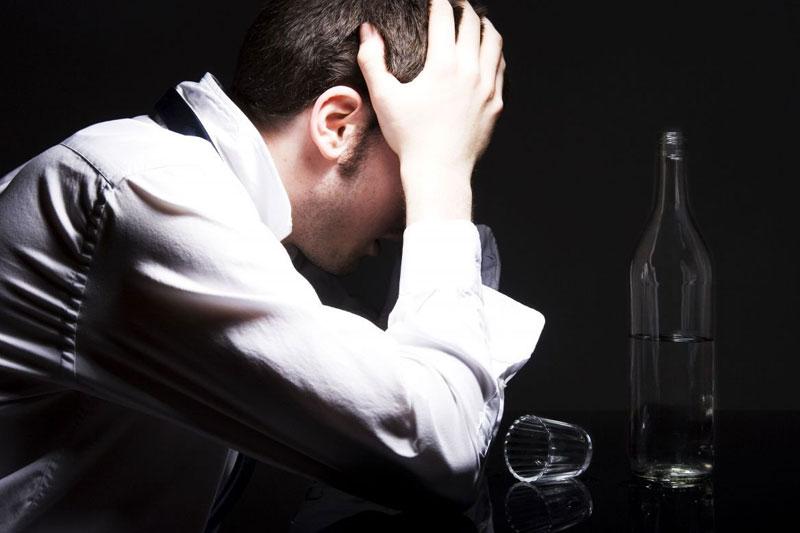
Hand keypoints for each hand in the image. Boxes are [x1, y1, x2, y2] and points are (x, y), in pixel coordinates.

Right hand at [357, 0, 505, 221]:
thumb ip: (372, 60)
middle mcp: (470, 70)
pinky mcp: (496, 103)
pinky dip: (494, 52)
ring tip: (476, 21)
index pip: (444, 16)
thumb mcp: (384, 98)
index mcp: (442, 64)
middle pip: (473, 23)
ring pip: (493, 41)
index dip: (438, 1)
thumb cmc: (409, 138)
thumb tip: (368, 30)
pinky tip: (487, 53)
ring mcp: (488, 86)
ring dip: (484, 25)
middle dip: (462, 8)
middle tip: (454, 4)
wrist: (439, 173)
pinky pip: (501, 67)